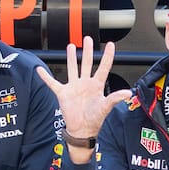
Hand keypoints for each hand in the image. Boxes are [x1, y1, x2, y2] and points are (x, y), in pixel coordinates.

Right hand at [37, 36, 132, 158]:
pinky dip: (45, 77)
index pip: (103, 67)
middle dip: (87, 51)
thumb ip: (115, 98)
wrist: (82, 130)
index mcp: (97, 85)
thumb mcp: (106, 107)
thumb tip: (128, 93)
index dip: (107, 56)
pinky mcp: (63, 93)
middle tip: (87, 39)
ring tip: (71, 46)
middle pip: (87, 63)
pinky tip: (40, 70)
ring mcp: (74, 87)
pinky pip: (52, 83)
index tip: (110, 44)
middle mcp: (85, 83)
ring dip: (71, 58)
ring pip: (72, 68)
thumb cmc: (94, 120)